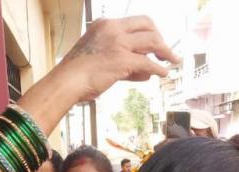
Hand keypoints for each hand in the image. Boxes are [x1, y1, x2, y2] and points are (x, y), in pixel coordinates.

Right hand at [57, 17, 178, 100]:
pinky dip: (159, 68)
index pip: (134, 22)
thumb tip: (146, 71)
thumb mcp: (100, 60)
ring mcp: (118, 42)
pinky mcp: (122, 59)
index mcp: (105, 24)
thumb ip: (124, 62)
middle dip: (160, 38)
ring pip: (152, 40)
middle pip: (147, 25)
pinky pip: (148, 62)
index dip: (148, 32)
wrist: (66, 82)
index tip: (155, 43)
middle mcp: (113, 28)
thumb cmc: (78, 75)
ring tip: (172, 60)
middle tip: (166, 52)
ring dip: (165, 51)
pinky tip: (164, 74)